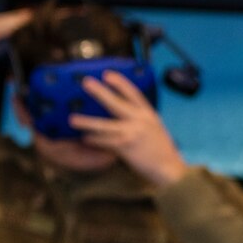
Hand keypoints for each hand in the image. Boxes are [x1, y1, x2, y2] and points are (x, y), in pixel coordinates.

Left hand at [69, 70, 188, 187]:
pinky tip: (85, 139)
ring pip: (104, 125)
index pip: (134, 94)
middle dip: (100, 92)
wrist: (170, 168)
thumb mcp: (156, 129)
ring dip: (87, 122)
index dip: (120, 83)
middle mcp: (140, 120)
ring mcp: (132, 133)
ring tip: (72, 119)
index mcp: (149, 114)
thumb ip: (142, 121)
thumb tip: (125, 115)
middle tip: (86, 83)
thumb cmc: (162, 151)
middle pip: (116, 103)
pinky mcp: (125, 147)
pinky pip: (104, 142)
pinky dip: (94, 140)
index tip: (107, 74)